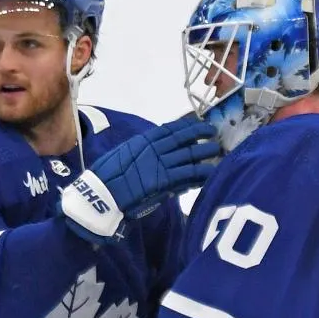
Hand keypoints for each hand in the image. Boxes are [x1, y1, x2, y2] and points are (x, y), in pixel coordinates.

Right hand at [61, 116, 218, 243]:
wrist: (101, 195)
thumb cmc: (107, 177)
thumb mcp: (124, 155)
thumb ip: (142, 153)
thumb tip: (156, 152)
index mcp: (144, 140)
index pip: (171, 129)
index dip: (187, 126)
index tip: (199, 122)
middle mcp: (154, 149)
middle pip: (184, 140)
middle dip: (201, 136)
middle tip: (214, 135)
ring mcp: (161, 164)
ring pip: (190, 156)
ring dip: (206, 154)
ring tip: (218, 152)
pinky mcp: (165, 181)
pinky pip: (189, 175)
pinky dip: (201, 174)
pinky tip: (211, 173)